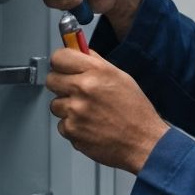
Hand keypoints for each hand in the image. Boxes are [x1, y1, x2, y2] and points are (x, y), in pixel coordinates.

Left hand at [46, 47, 167, 172]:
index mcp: (96, 71)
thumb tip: (79, 51)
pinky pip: (61, 124)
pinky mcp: (71, 130)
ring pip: (55, 104)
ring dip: (67, 108)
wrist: (143, 142)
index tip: (63, 66)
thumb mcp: (121, 77)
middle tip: (75, 90)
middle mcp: (83, 88)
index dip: (60, 62)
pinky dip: (72, 126)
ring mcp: (75, 111)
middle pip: (51, 79)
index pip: (59, 57)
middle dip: (61, 84)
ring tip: (88, 112)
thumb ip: (96, 63)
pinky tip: (89, 125)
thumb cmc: (135, 111)